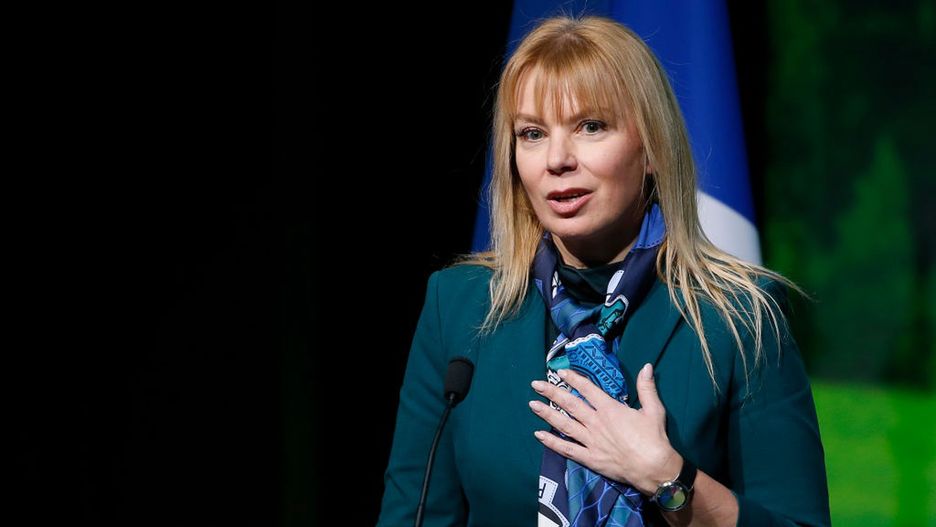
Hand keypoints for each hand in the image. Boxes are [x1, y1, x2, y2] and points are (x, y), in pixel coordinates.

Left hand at [529, 364, 681, 494]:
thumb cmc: (654, 438)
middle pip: (570, 404)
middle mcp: (596, 422)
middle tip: (535, 384)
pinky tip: (539, 435)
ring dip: (547, 414)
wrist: (654, 469)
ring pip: (564, 424)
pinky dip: (552, 442)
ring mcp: (590, 441)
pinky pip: (567, 449)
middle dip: (551, 392)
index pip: (588, 389)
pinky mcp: (590, 458)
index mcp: (610, 409)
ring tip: (532, 405)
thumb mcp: (654, 410)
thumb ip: (646, 387)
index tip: (560, 372)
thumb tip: (647, 365)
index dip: (573, 378)